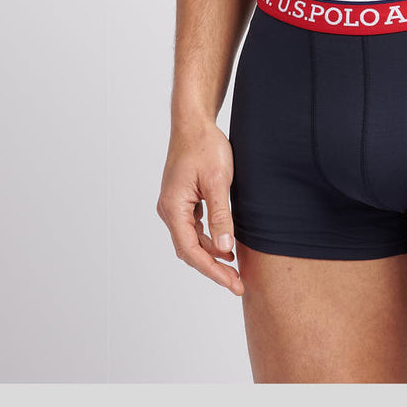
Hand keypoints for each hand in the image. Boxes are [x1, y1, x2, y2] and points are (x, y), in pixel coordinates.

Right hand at [157, 121, 243, 294]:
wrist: (194, 123)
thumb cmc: (205, 146)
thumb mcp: (217, 182)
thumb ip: (221, 216)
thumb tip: (224, 249)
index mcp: (173, 207)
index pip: (190, 250)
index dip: (212, 270)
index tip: (232, 283)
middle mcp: (169, 210)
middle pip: (189, 250)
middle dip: (213, 268)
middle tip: (237, 283)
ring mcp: (175, 205)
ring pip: (191, 240)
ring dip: (211, 255)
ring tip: (235, 269)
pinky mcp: (183, 200)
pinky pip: (194, 228)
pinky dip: (209, 240)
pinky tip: (226, 245)